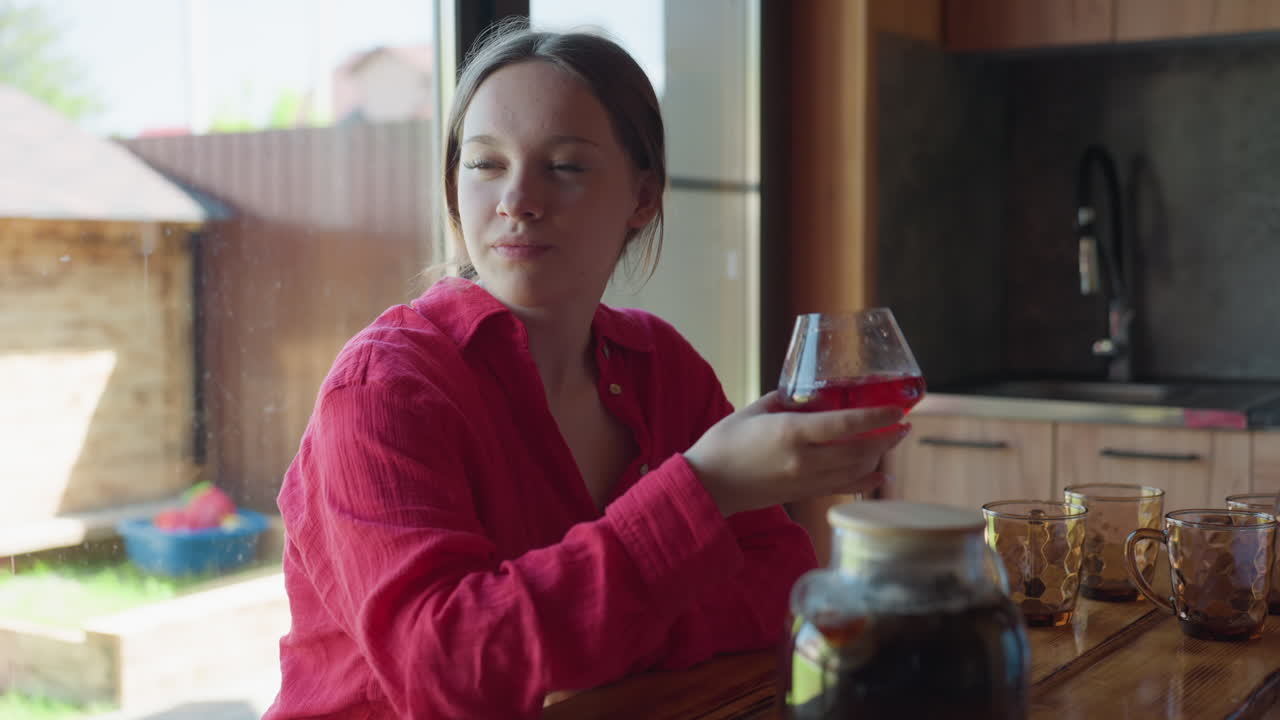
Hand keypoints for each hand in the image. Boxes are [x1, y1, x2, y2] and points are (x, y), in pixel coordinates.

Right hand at [683, 391, 909, 516]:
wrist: (707, 485)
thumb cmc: (724, 443)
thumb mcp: (754, 410)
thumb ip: (786, 402)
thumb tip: (812, 396)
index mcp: (791, 433)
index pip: (845, 424)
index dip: (876, 417)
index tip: (898, 410)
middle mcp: (803, 459)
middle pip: (858, 450)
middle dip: (885, 438)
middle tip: (902, 425)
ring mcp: (804, 480)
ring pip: (854, 470)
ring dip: (878, 457)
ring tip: (892, 442)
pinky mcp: (801, 494)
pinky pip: (841, 488)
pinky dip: (865, 482)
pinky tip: (881, 476)